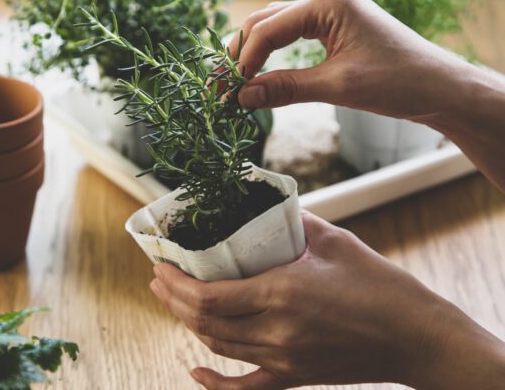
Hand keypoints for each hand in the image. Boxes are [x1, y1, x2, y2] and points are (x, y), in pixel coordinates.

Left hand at [150, 212, 504, 388]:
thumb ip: (293, 221)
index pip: (207, 295)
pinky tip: (196, 374)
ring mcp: (283, 359)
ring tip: (173, 301)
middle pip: (203, 321)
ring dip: (188, 324)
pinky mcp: (294, 376)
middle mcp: (275, 332)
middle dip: (172, 299)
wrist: (417, 338)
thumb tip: (263, 203)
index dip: (175, 282)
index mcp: (282, 293)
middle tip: (159, 278)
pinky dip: (216, 384)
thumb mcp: (334, 241)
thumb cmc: (380, 285)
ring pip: (218, 346)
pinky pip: (246, 388)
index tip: (160, 264)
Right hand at [228, 0, 504, 192]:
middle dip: (241, 54)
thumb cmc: (397, 82)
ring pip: (275, 29)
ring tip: (233, 83)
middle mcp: (326, 0)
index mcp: (328, 3)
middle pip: (265, 23)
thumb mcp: (336, 86)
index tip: (227, 91)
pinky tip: (259, 75)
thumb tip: (242, 97)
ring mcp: (330, 13)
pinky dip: (272, 56)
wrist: (439, 87)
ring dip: (253, 54)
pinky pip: (292, 37)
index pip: (268, 29)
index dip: (243, 61)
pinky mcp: (334, 28)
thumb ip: (285, 88)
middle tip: (220, 86)